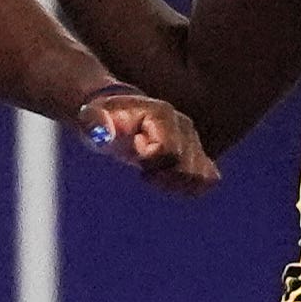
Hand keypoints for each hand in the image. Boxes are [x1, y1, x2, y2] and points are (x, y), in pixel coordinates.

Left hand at [78, 88, 218, 194]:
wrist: (119, 116)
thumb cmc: (104, 119)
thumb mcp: (91, 118)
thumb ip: (95, 123)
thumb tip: (101, 136)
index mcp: (162, 115)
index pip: (168, 151)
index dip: (150, 161)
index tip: (136, 153)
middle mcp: (184, 126)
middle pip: (186, 168)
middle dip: (162, 177)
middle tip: (143, 170)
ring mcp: (194, 140)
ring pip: (201, 177)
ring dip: (176, 184)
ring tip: (156, 175)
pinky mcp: (199, 155)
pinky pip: (209, 179)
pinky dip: (189, 187)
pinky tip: (168, 180)